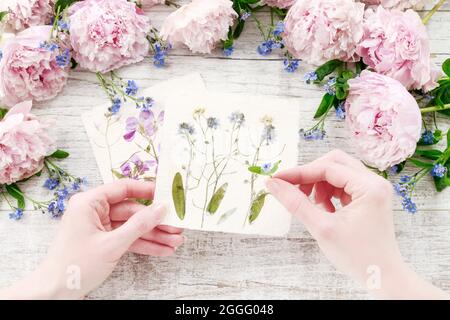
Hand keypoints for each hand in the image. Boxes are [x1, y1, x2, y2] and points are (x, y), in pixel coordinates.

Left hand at [0, 179, 184, 299]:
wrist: (54, 292)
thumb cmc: (76, 266)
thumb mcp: (112, 244)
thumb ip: (139, 225)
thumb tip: (161, 209)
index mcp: (90, 202)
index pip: (123, 188)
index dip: (146, 190)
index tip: (166, 194)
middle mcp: (94, 211)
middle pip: (132, 211)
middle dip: (155, 222)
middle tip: (177, 227)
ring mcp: (99, 227)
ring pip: (132, 227)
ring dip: (153, 236)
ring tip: (175, 242)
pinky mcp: (103, 241)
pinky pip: (127, 239)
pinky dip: (143, 245)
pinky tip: (162, 250)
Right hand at [266, 150, 447, 298]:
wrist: (382, 276)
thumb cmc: (358, 256)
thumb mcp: (322, 228)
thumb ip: (296, 203)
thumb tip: (273, 185)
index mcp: (370, 187)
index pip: (328, 168)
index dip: (299, 172)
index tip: (277, 180)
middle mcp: (375, 182)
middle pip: (334, 163)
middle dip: (310, 175)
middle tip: (293, 191)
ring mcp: (373, 188)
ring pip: (337, 172)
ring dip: (319, 184)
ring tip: (313, 206)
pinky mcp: (369, 197)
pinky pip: (343, 184)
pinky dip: (328, 192)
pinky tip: (323, 209)